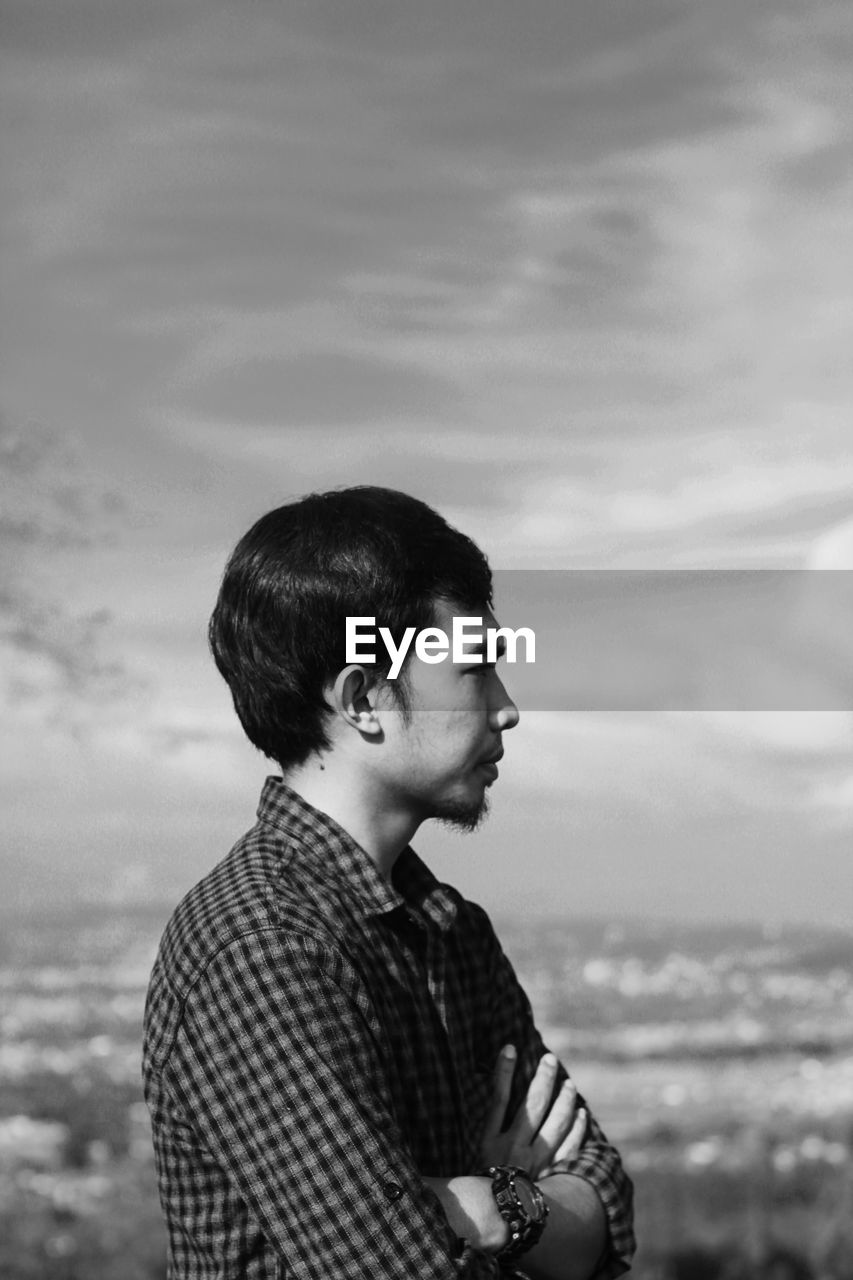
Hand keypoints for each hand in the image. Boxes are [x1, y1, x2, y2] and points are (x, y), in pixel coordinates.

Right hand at [479, 1045, 586, 1179]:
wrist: (498, 1225)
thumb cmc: (480, 1189)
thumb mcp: (473, 1160)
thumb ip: (483, 1132)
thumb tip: (489, 1101)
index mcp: (490, 1143)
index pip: (499, 1098)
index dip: (504, 1071)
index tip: (511, 1047)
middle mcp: (514, 1149)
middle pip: (533, 1105)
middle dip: (542, 1078)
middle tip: (550, 1059)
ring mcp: (536, 1163)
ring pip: (555, 1124)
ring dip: (564, 1100)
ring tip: (569, 1083)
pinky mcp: (551, 1176)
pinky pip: (570, 1148)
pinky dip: (577, 1129)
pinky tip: (581, 1113)